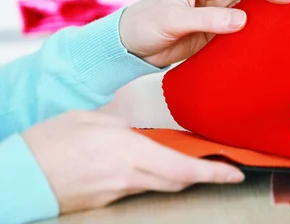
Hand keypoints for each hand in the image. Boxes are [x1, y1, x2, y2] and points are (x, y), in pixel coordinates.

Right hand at [22, 111, 244, 213]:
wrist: (18, 175)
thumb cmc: (51, 142)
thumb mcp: (93, 120)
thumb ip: (124, 123)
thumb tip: (143, 122)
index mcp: (129, 154)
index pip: (182, 169)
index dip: (213, 173)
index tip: (236, 173)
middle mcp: (128, 178)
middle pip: (177, 181)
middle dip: (202, 175)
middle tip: (221, 164)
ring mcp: (117, 193)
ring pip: (161, 186)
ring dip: (179, 175)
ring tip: (192, 161)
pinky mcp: (106, 201)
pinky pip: (140, 190)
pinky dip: (154, 178)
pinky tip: (152, 165)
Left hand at [119, 0, 289, 67]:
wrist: (131, 47)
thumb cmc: (146, 24)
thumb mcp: (174, 19)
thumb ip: (208, 20)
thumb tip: (243, 20)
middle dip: (270, 0)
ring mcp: (216, 9)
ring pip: (248, 10)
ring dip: (264, 17)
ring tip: (288, 24)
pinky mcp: (217, 28)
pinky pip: (241, 29)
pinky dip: (254, 33)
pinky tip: (268, 38)